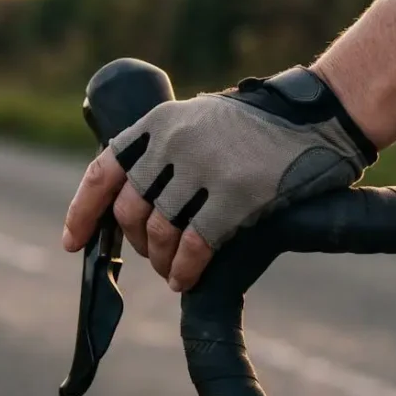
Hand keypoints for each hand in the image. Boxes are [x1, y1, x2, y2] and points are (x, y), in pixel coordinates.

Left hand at [61, 66, 375, 291]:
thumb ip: (163, 152)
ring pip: (160, 231)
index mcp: (159, 123)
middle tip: (153, 256)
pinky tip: (187, 280)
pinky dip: (185, 269)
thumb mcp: (199, 120)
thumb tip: (130, 208)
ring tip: (172, 272)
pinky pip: (195, 245)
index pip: (103, 171)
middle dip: (137, 242)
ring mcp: (206, 167)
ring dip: (161, 262)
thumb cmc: (260, 126)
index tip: (73, 242)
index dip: (82, 212)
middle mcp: (174, 141)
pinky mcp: (238, 194)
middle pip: (130, 210)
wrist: (322, 115)